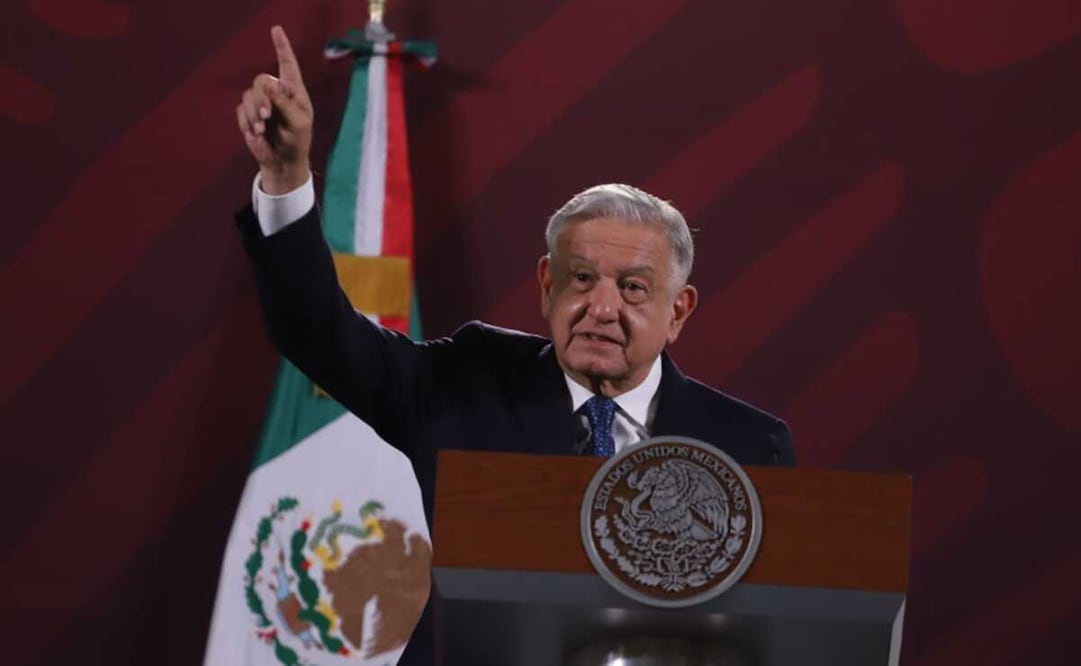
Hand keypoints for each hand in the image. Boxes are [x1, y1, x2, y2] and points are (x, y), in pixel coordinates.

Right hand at [236, 25, 313, 193]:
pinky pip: (241, 111)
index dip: (282, 47)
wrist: (283, 161)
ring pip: (248, 95)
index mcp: (293, 91)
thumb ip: (285, 102)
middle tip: (267, 116)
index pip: (287, 64)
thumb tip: (270, 83)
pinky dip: (248, 122)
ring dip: (255, 113)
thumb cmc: (297, 141)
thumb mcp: (298, 122)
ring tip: (262, 129)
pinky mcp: (249, 115)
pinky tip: (257, 134)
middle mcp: (276, 93)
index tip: (276, 29)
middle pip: (261, 80)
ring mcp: (261, 103)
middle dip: (261, 98)